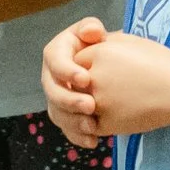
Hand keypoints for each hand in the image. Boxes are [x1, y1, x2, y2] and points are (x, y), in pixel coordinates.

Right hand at [42, 18, 110, 148]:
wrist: (117, 68)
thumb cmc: (104, 46)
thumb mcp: (96, 33)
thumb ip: (91, 28)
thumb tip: (91, 31)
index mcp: (57, 53)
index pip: (55, 60)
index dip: (67, 71)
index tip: (86, 79)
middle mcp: (52, 77)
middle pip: (52, 91)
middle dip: (69, 100)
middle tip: (91, 106)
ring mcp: (58, 98)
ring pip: (57, 113)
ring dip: (73, 122)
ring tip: (93, 126)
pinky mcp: (67, 115)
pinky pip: (67, 128)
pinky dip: (78, 136)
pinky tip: (93, 141)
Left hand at [73, 32, 169, 137]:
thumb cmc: (160, 62)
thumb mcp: (130, 42)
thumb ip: (104, 43)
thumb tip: (89, 45)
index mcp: (99, 53)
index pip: (77, 60)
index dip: (86, 66)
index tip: (100, 71)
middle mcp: (94, 77)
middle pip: (75, 83)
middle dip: (84, 86)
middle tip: (103, 88)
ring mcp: (99, 102)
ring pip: (79, 105)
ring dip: (87, 106)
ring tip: (109, 103)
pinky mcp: (106, 124)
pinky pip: (89, 125)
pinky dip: (96, 123)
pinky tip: (113, 115)